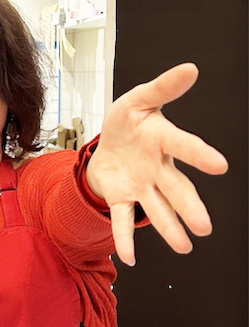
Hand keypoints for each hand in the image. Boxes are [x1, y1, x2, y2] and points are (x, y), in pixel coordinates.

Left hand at [87, 63, 227, 265]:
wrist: (106, 143)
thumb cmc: (128, 122)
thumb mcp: (138, 99)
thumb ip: (163, 87)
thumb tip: (190, 68)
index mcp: (163, 140)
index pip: (183, 147)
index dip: (199, 155)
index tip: (220, 166)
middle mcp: (157, 169)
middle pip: (176, 189)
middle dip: (189, 208)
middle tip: (205, 227)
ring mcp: (141, 186)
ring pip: (156, 209)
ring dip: (168, 228)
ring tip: (184, 246)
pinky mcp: (122, 198)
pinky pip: (123, 220)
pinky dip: (124, 238)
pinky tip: (128, 257)